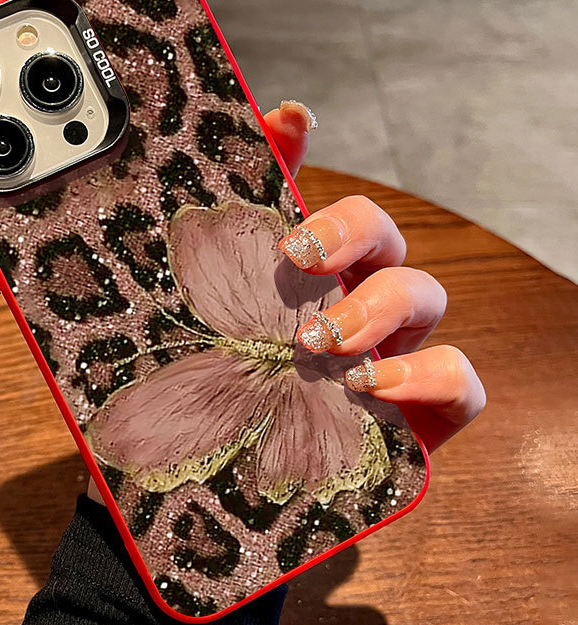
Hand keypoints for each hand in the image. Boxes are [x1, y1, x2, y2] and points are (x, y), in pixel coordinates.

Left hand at [88, 100, 484, 503]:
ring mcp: (388, 353)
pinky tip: (374, 386)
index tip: (287, 122)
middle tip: (300, 257)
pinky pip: (460, 380)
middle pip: (380, 235)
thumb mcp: (174, 339)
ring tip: (323, 342)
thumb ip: (181, 270)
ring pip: (425, 293)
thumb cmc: (196, 413)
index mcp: (290, 281)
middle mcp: (345, 303)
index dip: (301, 150)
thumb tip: (163, 191)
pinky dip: (429, 374)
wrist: (206, 503)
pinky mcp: (419, 414)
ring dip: (382, 305)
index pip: (299, 196)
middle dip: (352, 231)